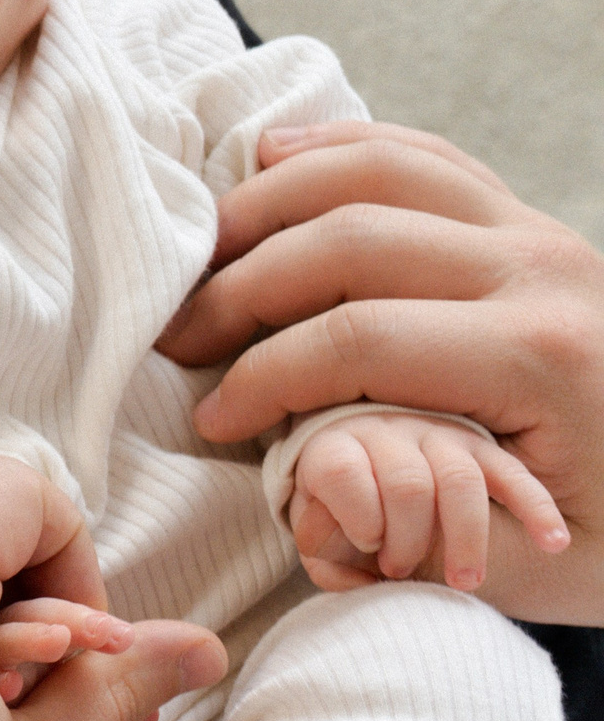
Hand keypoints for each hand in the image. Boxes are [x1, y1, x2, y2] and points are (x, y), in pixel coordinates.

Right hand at [159, 119, 603, 622]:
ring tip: (204, 254)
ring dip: (270, 201)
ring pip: (379, 169)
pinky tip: (270, 159)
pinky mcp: (525, 220)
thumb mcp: (539, 573)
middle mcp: (541, 270)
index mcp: (542, 359)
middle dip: (241, 285)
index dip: (263, 379)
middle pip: (350, 237)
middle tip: (180, 339)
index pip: (358, 340)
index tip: (212, 422)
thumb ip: (426, 535)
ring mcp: (537, 231)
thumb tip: (320, 485)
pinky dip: (336, 148)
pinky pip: (420, 155)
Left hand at [290, 409, 568, 591]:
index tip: (367, 545)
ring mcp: (438, 437)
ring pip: (460, 482)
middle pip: (406, 485)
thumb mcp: (315, 530)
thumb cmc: (335, 513)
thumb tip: (343, 566)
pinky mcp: (483, 451)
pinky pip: (514, 476)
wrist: (367, 473)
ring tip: (463, 583)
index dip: (356, 516)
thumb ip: (322, 550)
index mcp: (335, 446)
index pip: (342, 473)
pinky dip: (535, 510)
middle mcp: (387, 432)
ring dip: (466, 538)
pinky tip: (551, 544)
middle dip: (407, 541)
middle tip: (400, 572)